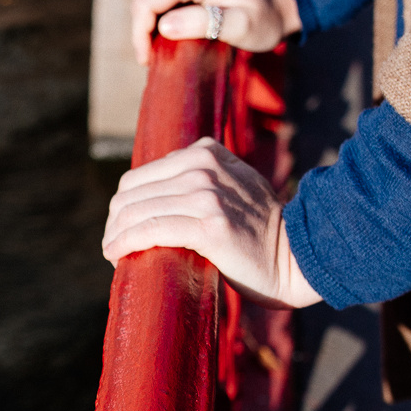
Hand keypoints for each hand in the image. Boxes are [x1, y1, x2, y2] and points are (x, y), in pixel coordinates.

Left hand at [102, 139, 320, 308]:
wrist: (299, 257)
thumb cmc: (261, 233)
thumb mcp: (233, 187)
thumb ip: (201, 180)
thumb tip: (154, 195)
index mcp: (206, 153)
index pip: (140, 175)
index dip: (122, 204)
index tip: (119, 228)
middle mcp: (205, 167)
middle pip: (131, 192)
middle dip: (114, 221)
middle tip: (111, 245)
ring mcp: (207, 194)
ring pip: (137, 211)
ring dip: (114, 235)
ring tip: (111, 253)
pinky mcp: (209, 226)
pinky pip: (151, 230)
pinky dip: (125, 243)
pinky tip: (116, 256)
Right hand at [130, 0, 300, 65]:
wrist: (282, 2)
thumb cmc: (265, 20)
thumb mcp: (242, 27)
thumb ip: (205, 24)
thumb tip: (165, 26)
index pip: (148, 1)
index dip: (140, 33)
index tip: (148, 61)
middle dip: (142, 30)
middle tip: (152, 59)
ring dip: (149, 24)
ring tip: (159, 50)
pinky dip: (159, 16)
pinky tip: (170, 34)